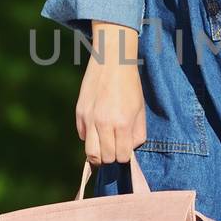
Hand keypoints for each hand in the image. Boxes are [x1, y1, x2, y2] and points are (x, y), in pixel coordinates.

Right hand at [76, 22, 146, 164]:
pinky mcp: (79, 113)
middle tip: (116, 146)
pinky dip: (90, 137)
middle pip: (105, 158)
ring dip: (99, 153)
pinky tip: (97, 127)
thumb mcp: (140, 110)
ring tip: (105, 144)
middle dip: (112, 156)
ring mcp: (89, 118)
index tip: (126, 148)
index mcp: (122, 123)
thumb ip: (137, 133)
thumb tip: (129, 149)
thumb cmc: (130, 85)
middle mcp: (103, 123)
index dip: (125, 155)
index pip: (121, 156)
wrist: (112, 61)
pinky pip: (82, 136)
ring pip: (90, 153)